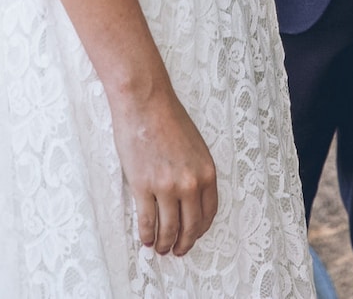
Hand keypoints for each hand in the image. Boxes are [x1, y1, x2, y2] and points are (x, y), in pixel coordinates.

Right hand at [110, 82, 219, 256]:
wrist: (145, 102)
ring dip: (165, 243)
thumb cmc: (168, 118)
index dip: (200, 230)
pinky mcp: (143, 186)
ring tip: (160, 248)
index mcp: (207, 172)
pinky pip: (148, 220)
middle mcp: (190, 184)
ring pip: (168, 228)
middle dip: (184, 242)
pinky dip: (147, 234)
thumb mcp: (195, 146)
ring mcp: (166, 187)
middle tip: (178, 251)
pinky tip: (146, 239)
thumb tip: (190, 197)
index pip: (208, 213)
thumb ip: (196, 171)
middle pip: (190, 225)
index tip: (193, 236)